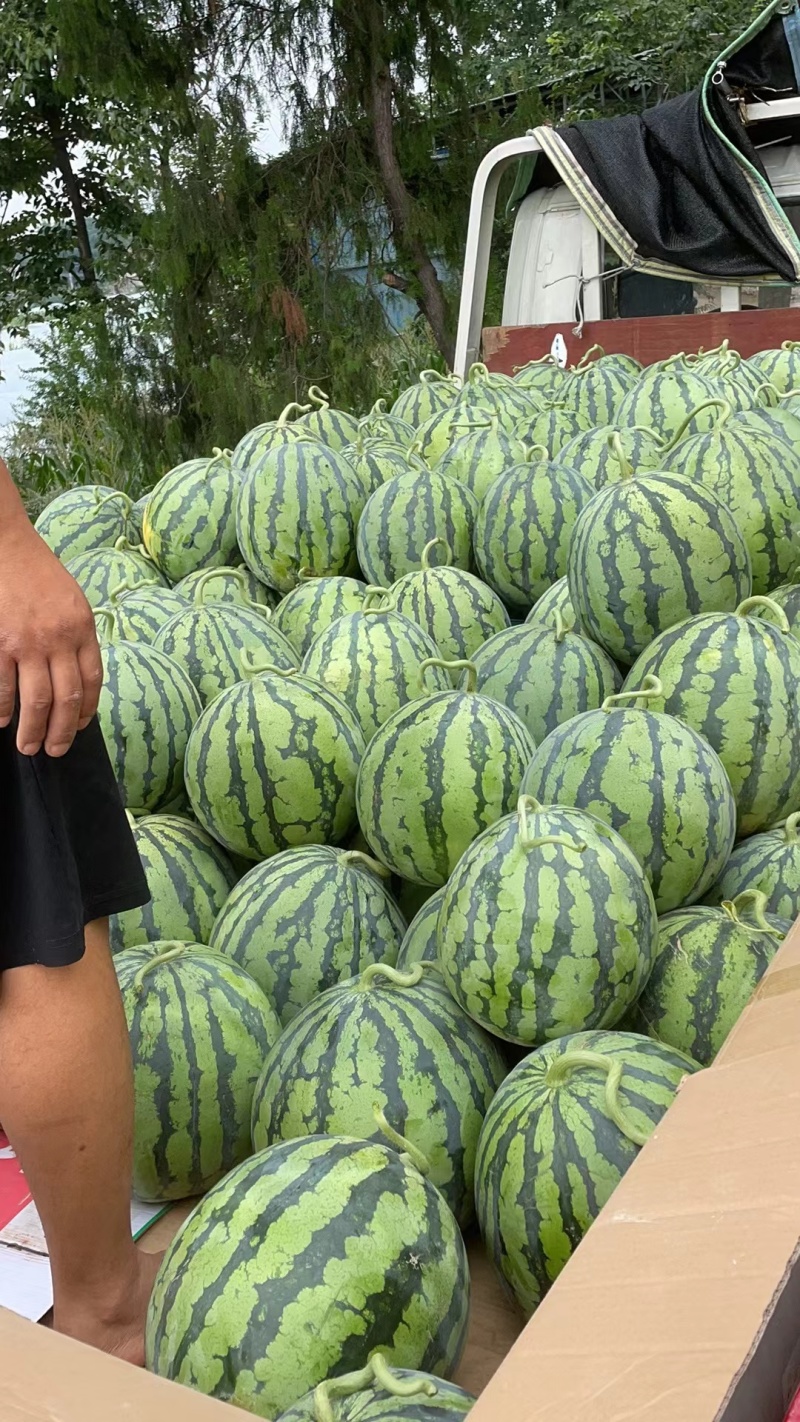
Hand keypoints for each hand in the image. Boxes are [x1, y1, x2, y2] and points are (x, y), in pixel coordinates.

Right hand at [0, 508, 102, 756]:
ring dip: (32, 729)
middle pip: (66, 698)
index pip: (92, 680)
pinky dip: (3, 708)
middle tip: (54, 751)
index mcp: (82, 628)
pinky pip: (3, 686)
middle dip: (61, 732)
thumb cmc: (37, 571)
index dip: (86, 711)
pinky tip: (1, 720)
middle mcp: (60, 638)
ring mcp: (28, 642)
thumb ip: (76, 634)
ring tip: (27, 746)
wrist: (4, 543)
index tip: (77, 727)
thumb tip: (74, 672)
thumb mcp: (71, 599)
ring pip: (36, 700)